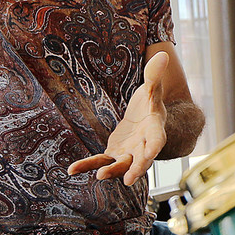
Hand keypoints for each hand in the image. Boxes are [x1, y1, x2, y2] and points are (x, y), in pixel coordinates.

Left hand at [68, 51, 169, 185]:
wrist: (145, 117)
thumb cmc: (150, 102)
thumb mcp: (151, 88)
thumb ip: (154, 75)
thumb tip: (162, 54)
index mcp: (155, 130)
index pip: (157, 140)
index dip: (154, 148)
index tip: (150, 155)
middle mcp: (144, 147)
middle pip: (141, 160)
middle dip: (136, 169)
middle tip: (129, 179)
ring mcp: (129, 153)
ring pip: (120, 165)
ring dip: (110, 171)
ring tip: (98, 176)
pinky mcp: (114, 154)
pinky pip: (101, 161)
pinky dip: (87, 165)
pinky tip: (71, 169)